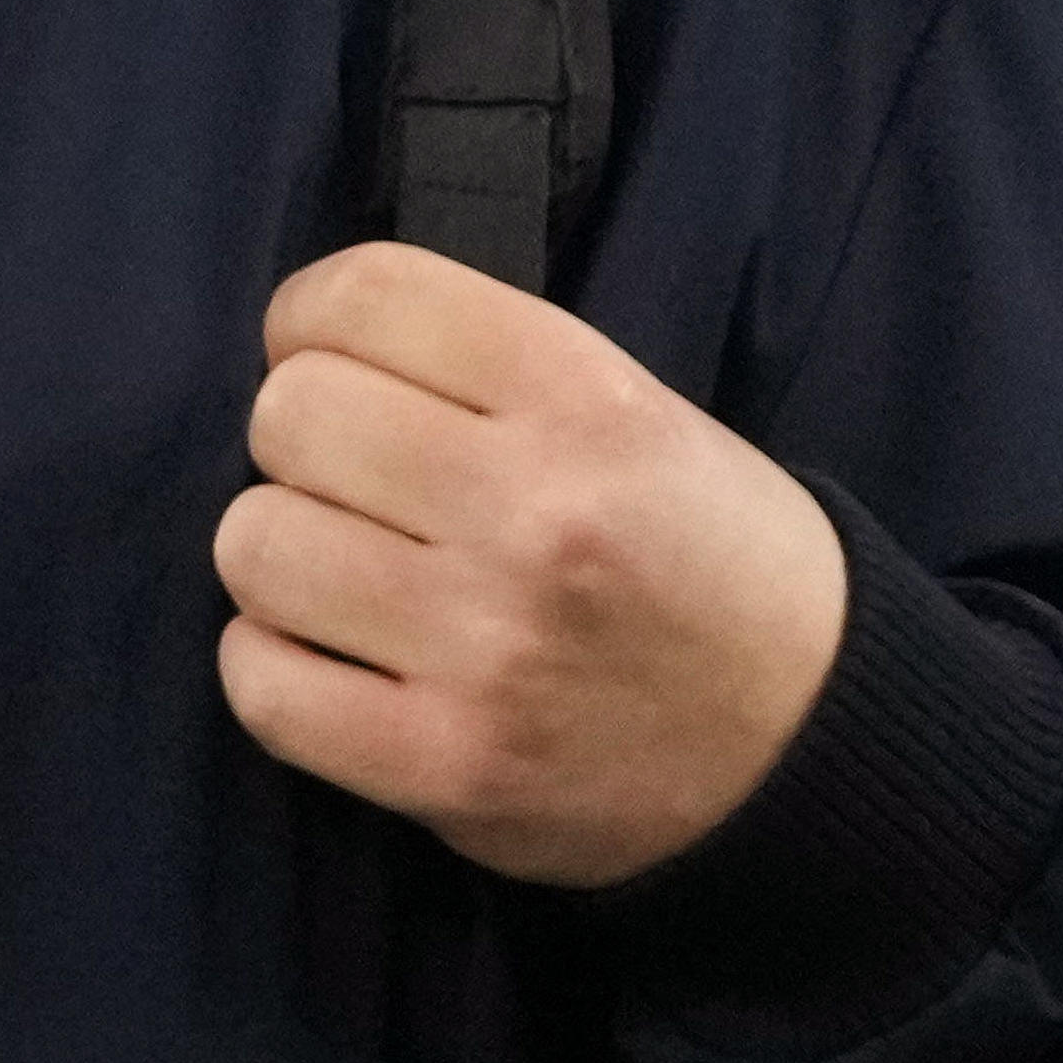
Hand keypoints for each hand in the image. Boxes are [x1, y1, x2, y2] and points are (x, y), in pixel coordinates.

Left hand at [215, 241, 846, 889]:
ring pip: (256, 545)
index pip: (366, 297)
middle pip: (291, 417)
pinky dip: (272, 663)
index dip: (309, 317)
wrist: (806, 737)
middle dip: (302, 437)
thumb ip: (488, 372)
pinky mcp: (446, 765)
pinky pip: (261, 685)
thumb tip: (307, 352)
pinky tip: (328, 653)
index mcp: (588, 398)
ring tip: (345, 568)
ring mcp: (485, 647)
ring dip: (283, 551)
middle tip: (350, 475)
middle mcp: (533, 511)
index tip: (318, 350)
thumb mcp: (643, 410)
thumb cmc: (708, 555)